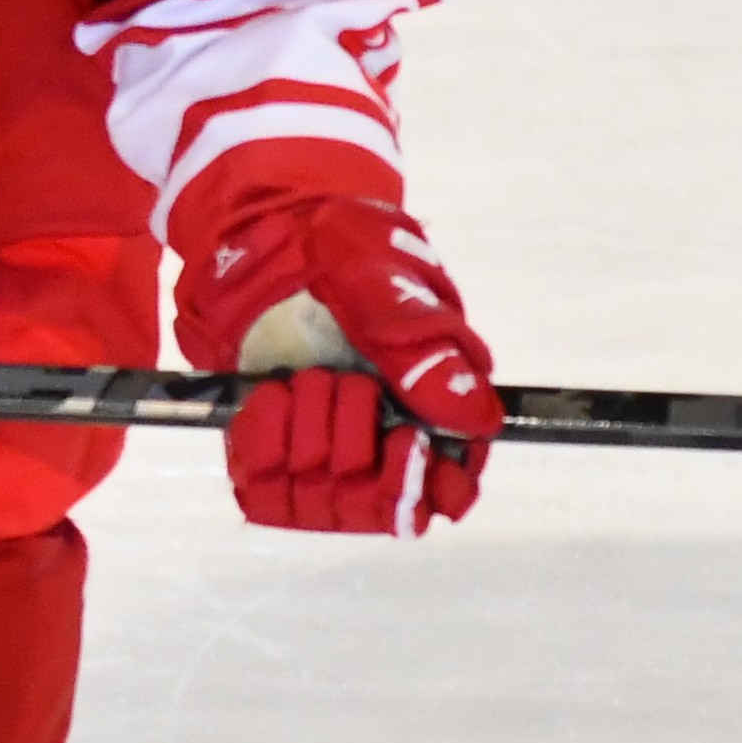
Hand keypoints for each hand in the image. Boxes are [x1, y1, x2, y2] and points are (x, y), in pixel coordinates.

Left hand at [175, 169, 496, 538]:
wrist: (269, 236)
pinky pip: (268, 496)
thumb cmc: (345, 257)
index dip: (434, 487)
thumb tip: (477, 418)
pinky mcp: (272, 454)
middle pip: (383, 506)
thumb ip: (427, 356)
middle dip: (358, 445)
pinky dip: (264, 445)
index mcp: (431, 412)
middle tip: (347, 384)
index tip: (407, 445)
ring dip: (310, 439)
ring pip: (328, 506)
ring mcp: (325, 453)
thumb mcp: (388, 292)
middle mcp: (381, 444)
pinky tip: (267, 397)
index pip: (450, 490)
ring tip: (301, 382)